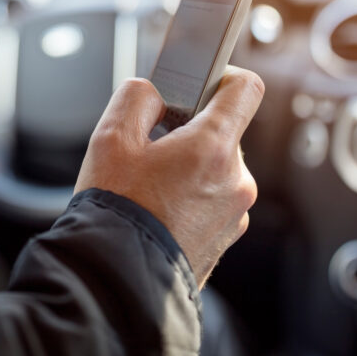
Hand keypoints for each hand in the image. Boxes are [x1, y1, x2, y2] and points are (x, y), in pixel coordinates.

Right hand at [74, 67, 264, 287]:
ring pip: (217, 171)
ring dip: (189, 169)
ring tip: (150, 188)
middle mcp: (236, 180)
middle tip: (152, 151)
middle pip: (224, 133)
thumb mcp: (110, 137)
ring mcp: (235, 214)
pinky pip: (213, 203)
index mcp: (213, 147)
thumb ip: (137, 97)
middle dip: (191, 134)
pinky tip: (158, 210)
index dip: (222, 77)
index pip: (245, 88)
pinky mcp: (226, 239)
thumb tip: (153, 93)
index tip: (201, 85)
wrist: (117, 278)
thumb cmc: (116, 210)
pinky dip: (191, 199)